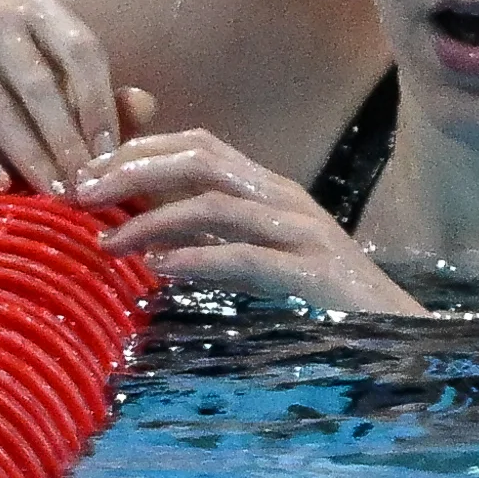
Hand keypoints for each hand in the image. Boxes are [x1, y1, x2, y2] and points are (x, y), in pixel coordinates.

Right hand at [0, 0, 147, 199]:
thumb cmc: (28, 130)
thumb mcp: (75, 122)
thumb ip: (111, 113)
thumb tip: (147, 105)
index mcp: (41, 18)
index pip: (80, 50)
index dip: (99, 104)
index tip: (110, 156)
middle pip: (39, 79)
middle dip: (65, 138)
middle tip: (84, 186)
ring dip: (29, 154)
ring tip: (52, 193)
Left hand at [78, 129, 423, 315]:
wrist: (398, 334)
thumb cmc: (327, 302)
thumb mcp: (263, 264)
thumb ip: (218, 246)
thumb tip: (156, 246)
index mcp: (271, 189)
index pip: (198, 143)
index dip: (140, 150)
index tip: (89, 174)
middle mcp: (284, 197)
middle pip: (199, 157)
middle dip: (132, 169)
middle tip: (80, 194)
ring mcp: (301, 231)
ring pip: (214, 203)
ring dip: (151, 219)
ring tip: (108, 242)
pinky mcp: (311, 271)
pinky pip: (245, 256)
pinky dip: (197, 259)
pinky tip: (160, 270)